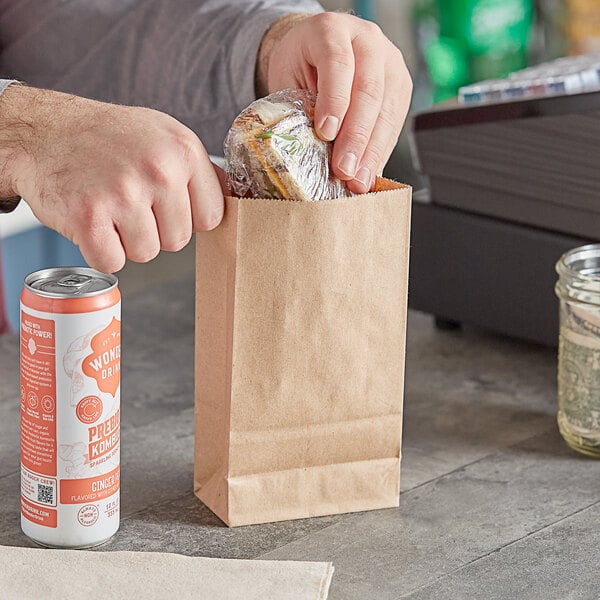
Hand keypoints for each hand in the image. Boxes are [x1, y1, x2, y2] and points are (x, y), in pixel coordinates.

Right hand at [0, 86, 224, 272]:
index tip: (166, 204)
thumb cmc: (109, 137)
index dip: (188, 218)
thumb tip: (237, 201)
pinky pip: (112, 262)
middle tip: (130, 201)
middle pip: (179, 241)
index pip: (211, 218)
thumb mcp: (165, 135)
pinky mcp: (88, 217)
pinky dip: (100, 250)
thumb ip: (200, 172)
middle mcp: (158, 170)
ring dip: (127, 240)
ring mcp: (123, 193)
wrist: (45, 130)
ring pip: (147, 253)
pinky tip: (93, 221)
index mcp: (183, 150)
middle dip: (155, 230)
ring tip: (110, 207)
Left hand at [260, 12, 411, 193]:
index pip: (338, 64)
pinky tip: (370, 171)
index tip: (326, 134)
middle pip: (368, 90)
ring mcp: (390, 62)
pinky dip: (381, 151)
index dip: (334, 100)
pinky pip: (395, 122)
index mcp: (331, 30)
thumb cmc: (300, 64)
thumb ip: (300, 106)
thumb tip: (310, 154)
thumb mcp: (289, 77)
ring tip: (358, 180)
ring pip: (387, 109)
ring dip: (372, 151)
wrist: (317, 48)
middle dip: (356, 137)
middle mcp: (367, 40)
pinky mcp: (401, 86)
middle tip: (344, 169)